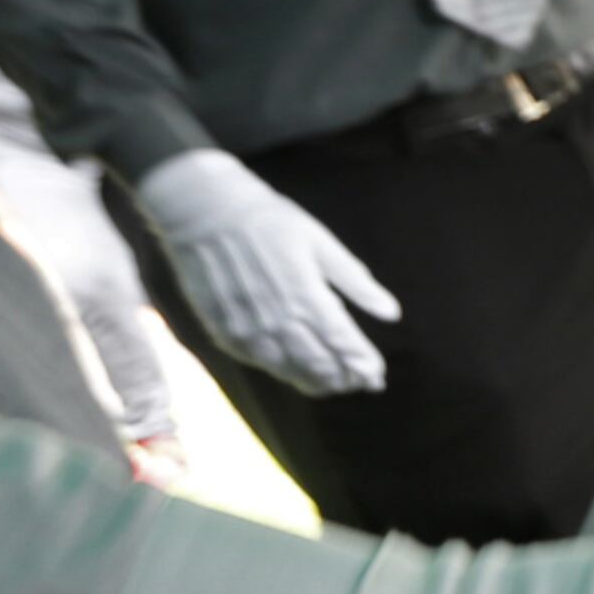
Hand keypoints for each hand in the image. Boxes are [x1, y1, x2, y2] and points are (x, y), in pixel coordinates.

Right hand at [132, 147, 397, 395]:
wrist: (201, 210)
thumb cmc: (268, 220)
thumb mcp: (320, 242)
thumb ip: (355, 282)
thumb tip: (392, 314)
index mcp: (308, 298)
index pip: (345, 345)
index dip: (364, 365)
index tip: (378, 375)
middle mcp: (279, 321)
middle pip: (320, 366)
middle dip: (345, 378)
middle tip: (360, 382)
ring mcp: (248, 330)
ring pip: (289, 371)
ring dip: (315, 381)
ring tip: (333, 383)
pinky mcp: (223, 331)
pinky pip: (258, 362)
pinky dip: (282, 370)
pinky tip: (295, 370)